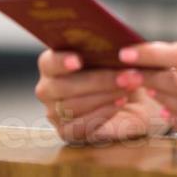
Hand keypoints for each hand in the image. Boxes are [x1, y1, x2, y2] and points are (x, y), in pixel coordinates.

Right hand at [33, 49, 168, 143]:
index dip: (61, 62)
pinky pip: (80, 126)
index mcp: (51, 64)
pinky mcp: (66, 132)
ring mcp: (54, 113)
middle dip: (98, 81)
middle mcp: (47, 89)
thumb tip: (115, 43)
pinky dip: (102, 113)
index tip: (78, 61)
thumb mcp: (113, 57)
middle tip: (125, 75)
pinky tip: (119, 102)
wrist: (129, 99)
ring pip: (73, 106)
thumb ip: (106, 49)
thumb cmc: (116, 71)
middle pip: (64, 87)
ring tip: (128, 87)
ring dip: (104, 96)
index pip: (48, 62)